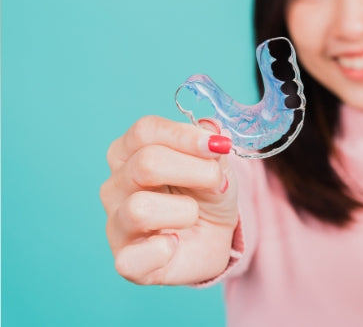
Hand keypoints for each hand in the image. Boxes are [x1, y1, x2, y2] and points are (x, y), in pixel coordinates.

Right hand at [100, 115, 238, 284]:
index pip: (145, 130)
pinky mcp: (126, 261)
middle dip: (195, 171)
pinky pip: (133, 259)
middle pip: (145, 163)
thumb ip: (210, 147)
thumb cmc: (206, 196)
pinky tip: (175, 244)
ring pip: (140, 209)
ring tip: (193, 216)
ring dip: (185, 211)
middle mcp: (116, 185)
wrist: (214, 239)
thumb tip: (212, 129)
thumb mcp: (217, 166)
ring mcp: (116, 224)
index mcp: (131, 152)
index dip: (184, 135)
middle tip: (218, 182)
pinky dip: (163, 251)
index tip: (218, 146)